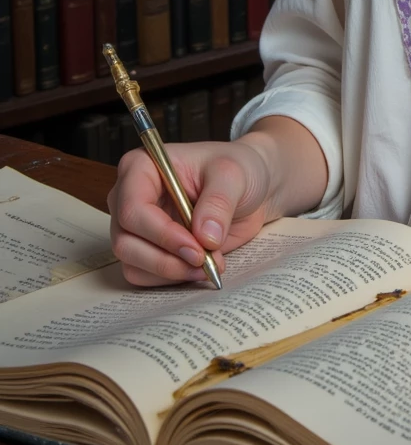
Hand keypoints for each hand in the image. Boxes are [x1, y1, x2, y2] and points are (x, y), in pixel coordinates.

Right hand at [108, 136, 273, 286]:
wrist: (251, 186)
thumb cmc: (236, 167)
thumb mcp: (234, 175)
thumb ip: (218, 202)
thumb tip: (205, 237)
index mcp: (141, 166)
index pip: (132, 208)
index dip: (161, 233)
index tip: (196, 248)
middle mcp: (129, 197)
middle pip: (125, 241)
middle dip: (165, 259)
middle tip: (203, 260)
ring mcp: (136, 226)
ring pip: (133, 264)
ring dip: (171, 272)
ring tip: (208, 263)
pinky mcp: (147, 248)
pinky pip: (145, 276)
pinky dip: (172, 278)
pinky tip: (200, 266)